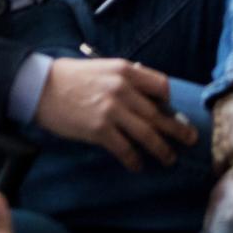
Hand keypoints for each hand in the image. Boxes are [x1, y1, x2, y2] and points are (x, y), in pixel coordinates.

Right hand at [35, 56, 195, 170]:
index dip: (168, 101)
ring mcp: (112, 110)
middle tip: (191, 139)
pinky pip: (124, 148)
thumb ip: (125, 77)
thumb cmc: (71, 77)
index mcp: (126, 70)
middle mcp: (123, 89)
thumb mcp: (103, 67)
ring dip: (161, 149)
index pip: (161, 86)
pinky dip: (133, 159)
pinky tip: (138, 165)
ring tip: (170, 159)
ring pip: (146, 133)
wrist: (40, 87)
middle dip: (177, 129)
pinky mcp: (99, 129)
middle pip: (158, 113)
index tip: (170, 111)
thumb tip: (146, 91)